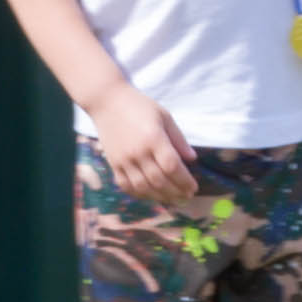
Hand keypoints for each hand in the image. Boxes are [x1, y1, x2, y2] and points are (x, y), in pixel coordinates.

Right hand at [97, 81, 200, 210]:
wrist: (107, 102)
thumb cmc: (140, 106)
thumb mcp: (164, 116)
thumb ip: (178, 139)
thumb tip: (192, 159)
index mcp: (153, 138)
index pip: (172, 166)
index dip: (184, 180)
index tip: (193, 187)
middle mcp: (138, 152)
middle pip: (159, 180)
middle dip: (176, 192)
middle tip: (187, 196)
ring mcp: (123, 160)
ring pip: (143, 187)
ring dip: (160, 197)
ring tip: (173, 199)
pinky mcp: (113, 164)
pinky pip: (126, 185)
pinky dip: (140, 194)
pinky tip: (151, 195)